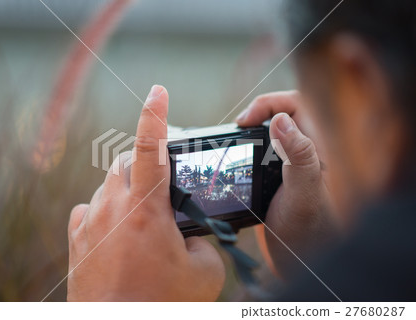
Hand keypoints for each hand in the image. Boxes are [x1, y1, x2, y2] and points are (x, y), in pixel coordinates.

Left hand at [67, 85, 224, 300]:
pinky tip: (116, 228)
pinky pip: (90, 208)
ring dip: (128, 188)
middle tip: (162, 181)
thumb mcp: (204, 272)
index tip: (158, 91)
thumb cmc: (161, 303)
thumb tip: (191, 235)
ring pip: (109, 184)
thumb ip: (202, 242)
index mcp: (146, 210)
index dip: (156, 114)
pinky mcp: (77, 238)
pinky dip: (105, 209)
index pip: (151, 148)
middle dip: (145, 161)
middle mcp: (113, 208)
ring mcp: (90, 222)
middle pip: (126, 161)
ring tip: (143, 214)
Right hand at [237, 91, 339, 278]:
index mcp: (322, 150)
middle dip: (257, 114)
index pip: (299, 106)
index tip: (247, 121)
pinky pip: (260, 151)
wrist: (296, 266)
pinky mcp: (275, 176)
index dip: (271, 105)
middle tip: (237, 129)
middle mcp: (307, 152)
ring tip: (233, 142)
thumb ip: (299, 157)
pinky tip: (235, 158)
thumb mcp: (304, 196)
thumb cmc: (310, 235)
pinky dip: (245, 149)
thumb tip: (280, 120)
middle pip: (281, 114)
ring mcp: (290, 164)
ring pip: (269, 132)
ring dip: (250, 132)